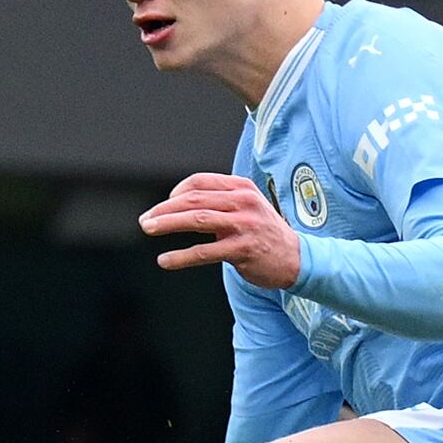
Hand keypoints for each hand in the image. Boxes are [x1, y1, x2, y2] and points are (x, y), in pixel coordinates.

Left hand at [140, 172, 305, 291]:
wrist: (297, 259)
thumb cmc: (264, 233)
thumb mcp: (246, 208)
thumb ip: (219, 202)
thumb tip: (178, 204)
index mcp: (242, 188)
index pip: (201, 182)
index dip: (177, 192)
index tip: (164, 206)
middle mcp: (243, 202)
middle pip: (194, 199)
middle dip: (165, 209)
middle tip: (145, 220)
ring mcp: (244, 225)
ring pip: (197, 219)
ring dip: (168, 224)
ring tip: (148, 229)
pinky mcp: (243, 249)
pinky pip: (205, 252)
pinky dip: (181, 256)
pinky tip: (165, 261)